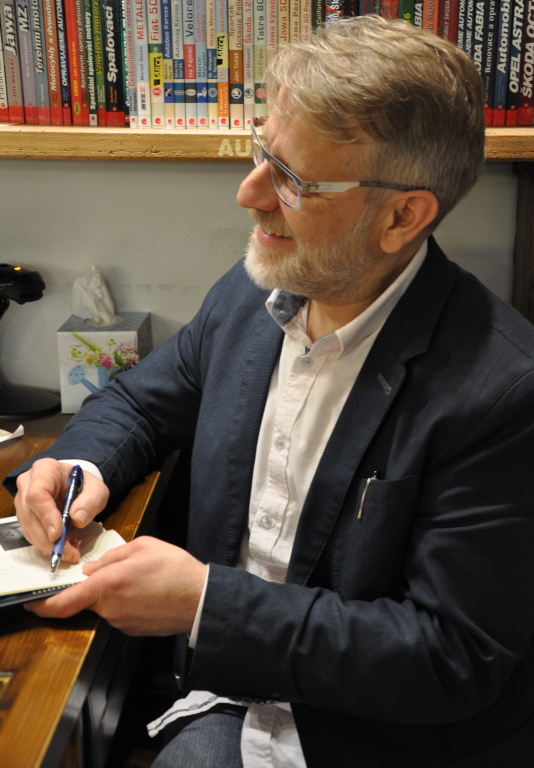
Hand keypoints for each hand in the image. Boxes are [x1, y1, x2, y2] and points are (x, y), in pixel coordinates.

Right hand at [15, 458, 109, 562]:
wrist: (76, 486)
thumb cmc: (84, 485)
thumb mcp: (96, 489)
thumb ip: (91, 501)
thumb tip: (77, 519)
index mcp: (45, 469)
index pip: (37, 493)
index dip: (46, 515)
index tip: (57, 534)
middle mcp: (28, 483)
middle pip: (29, 513)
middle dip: (46, 537)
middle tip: (66, 552)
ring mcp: (23, 500)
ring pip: (28, 526)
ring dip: (46, 544)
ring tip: (69, 553)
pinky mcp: (25, 515)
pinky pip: (31, 533)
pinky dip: (46, 545)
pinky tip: (64, 549)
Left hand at [25, 537, 207, 635]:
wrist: (201, 599)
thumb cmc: (174, 569)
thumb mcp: (142, 546)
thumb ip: (112, 556)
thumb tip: (92, 567)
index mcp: (108, 585)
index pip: (64, 602)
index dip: (43, 605)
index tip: (32, 603)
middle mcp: (110, 608)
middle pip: (87, 600)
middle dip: (94, 586)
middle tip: (117, 572)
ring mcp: (121, 622)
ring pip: (105, 605)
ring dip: (114, 593)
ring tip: (141, 579)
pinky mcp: (132, 629)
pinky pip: (120, 613)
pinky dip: (126, 602)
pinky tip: (147, 592)